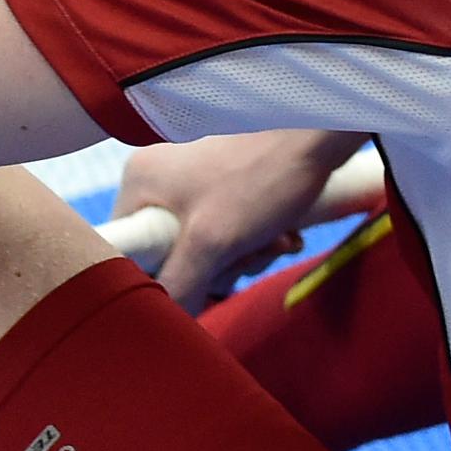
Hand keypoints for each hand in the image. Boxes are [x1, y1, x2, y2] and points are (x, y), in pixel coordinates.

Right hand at [113, 129, 373, 307]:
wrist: (322, 128)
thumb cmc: (263, 176)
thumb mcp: (213, 243)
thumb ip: (179, 286)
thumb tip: (163, 322)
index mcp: (139, 182)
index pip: (128, 252)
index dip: (162, 277)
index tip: (200, 281)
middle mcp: (158, 177)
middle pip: (171, 253)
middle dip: (219, 266)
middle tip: (249, 255)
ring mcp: (193, 177)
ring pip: (206, 246)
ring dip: (245, 255)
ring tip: (275, 238)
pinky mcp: (224, 181)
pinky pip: (227, 228)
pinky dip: (256, 238)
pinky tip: (283, 232)